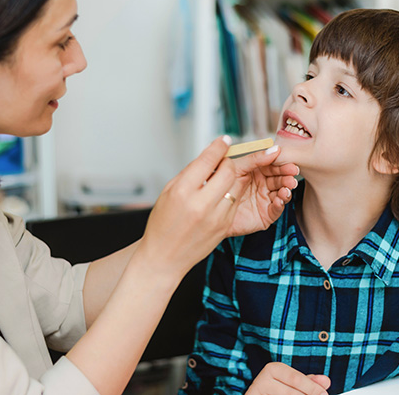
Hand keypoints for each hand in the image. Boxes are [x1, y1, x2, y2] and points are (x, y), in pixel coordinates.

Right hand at [138, 136, 238, 277]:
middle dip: (227, 163)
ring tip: (219, 180)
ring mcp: (216, 217)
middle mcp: (201, 204)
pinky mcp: (225, 226)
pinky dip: (230, 195)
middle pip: (228, 171)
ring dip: (231, 178)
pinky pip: (235, 202)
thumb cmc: (162, 224)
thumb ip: (190, 173)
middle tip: (221, 162)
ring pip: (236, 185)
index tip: (223, 141)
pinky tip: (219, 197)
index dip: (218, 147)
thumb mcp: (168, 192)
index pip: (208, 160)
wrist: (164, 257)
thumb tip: (209, 156)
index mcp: (183, 192)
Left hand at [225, 145, 299, 237]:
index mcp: (257, 172)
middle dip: (287, 176)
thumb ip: (255, 158)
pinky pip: (276, 209)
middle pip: (280, 179)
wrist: (211, 209)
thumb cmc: (222, 187)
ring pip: (281, 193)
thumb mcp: (237, 167)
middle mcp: (263, 185)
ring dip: (286, 189)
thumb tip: (274, 149)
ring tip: (286, 188)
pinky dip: (280, 204)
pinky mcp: (265, 215)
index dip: (282, 164)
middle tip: (293, 174)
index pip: (273, 166)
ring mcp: (265, 200)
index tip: (290, 162)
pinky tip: (280, 199)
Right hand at [246, 362, 329, 394]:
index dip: (312, 388)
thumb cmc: (276, 390)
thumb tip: (325, 381)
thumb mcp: (292, 383)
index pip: (296, 379)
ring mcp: (256, 393)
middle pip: (292, 393)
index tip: (324, 393)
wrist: (260, 394)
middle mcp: (261, 382)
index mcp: (272, 370)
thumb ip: (308, 382)